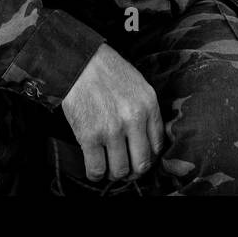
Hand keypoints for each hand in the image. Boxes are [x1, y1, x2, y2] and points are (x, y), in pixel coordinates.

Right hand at [61, 44, 164, 181]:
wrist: (79, 62)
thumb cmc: (107, 71)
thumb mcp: (138, 84)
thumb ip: (146, 110)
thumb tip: (147, 139)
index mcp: (148, 104)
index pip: (158, 145)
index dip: (149, 157)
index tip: (139, 158)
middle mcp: (134, 119)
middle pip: (142, 163)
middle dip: (134, 171)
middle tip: (126, 168)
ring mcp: (111, 129)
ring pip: (120, 170)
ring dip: (115, 173)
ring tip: (109, 167)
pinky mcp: (89, 136)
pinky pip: (97, 169)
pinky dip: (96, 174)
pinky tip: (95, 169)